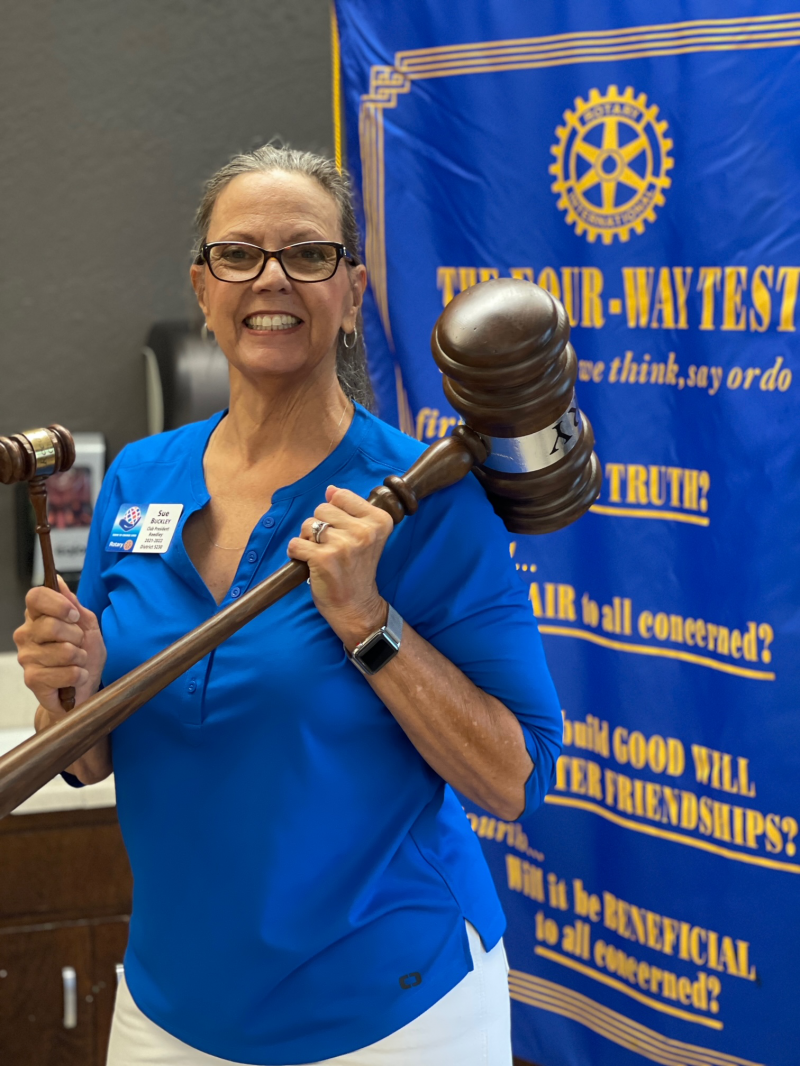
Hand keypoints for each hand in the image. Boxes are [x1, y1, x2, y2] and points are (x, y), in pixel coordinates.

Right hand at [14, 576, 106, 717]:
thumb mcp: (87, 626)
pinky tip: (75, 678)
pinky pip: (68, 672)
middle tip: (79, 646)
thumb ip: (74, 604)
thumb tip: (58, 581)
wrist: (83, 689)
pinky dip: (80, 675)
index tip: (74, 616)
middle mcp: (26, 635)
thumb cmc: (84, 656)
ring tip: (77, 663)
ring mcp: (27, 658)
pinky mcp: (32, 679)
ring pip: (64, 651)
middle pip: (52, 625)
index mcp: (37, 616)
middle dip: (77, 637)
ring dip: (81, 658)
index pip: (36, 596)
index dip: (58, 604)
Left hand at [287, 485, 393, 647]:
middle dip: (320, 526)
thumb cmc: (357, 570)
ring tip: (322, 556)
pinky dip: (296, 553)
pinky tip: (310, 564)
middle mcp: (364, 531)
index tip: (344, 532)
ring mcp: (344, 545)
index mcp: (379, 521)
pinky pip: (295, 543)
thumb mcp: (364, 536)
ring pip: (307, 525)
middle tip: (332, 547)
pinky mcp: (323, 558)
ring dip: (308, 540)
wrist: (356, 606)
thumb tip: (330, 490)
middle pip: (322, 508)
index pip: (341, 495)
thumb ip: (349, 510)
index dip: (335, 514)